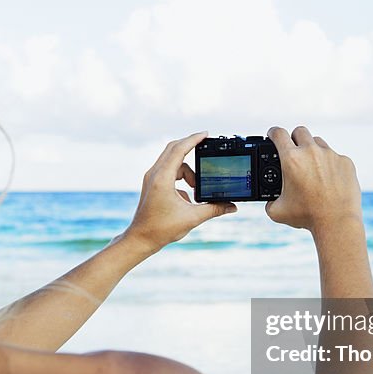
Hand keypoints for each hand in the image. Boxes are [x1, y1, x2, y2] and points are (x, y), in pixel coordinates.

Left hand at [124, 132, 236, 253]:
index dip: (193, 139)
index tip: (206, 134)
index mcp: (163, 178)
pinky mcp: (152, 184)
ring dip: (188, 171)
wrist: (140, 239)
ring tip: (197, 189)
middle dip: (191, 147)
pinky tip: (188, 198)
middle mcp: (155, 174)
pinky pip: (169, 172)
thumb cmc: (161, 229)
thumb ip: (214, 209)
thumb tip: (232, 206)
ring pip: (173, 162)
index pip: (179, 150)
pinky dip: (181, 179)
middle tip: (206, 147)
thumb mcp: (192, 218)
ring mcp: (151, 178)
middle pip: (174, 149)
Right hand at [265, 126, 361, 233]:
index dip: (272, 133)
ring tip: (312, 168)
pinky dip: (329, 164)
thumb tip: (269, 200)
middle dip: (294, 138)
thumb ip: (269, 202)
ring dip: (312, 150)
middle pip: (300, 131)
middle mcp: (311, 152)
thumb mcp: (277, 212)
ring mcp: (331, 155)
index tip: (273, 136)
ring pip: (318, 143)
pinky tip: (328, 180)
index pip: (278, 133)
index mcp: (291, 159)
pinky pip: (334, 157)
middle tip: (293, 151)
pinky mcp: (345, 162)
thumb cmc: (307, 216)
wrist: (337, 222)